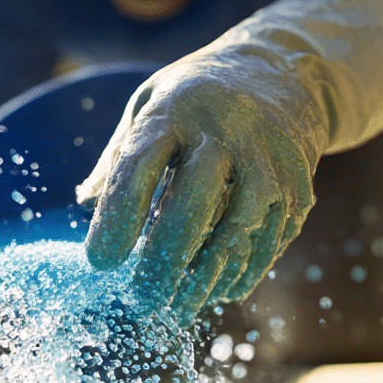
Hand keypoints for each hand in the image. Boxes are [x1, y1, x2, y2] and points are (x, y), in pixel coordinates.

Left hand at [77, 53, 326, 318]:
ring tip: (176, 310)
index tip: (99, 263)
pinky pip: (269, 239)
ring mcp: (269, 160)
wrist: (288, 72)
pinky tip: (216, 292)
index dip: (118, 216)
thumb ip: (119, 155)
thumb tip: (85, 200)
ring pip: (237, 229)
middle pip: (194, 204)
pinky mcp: (297, 186)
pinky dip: (242, 271)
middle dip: (165, 260)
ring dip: (206, 277)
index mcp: (177, 109)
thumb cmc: (197, 96)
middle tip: (140, 302)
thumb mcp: (149, 103)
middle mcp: (227, 132)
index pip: (141, 165)